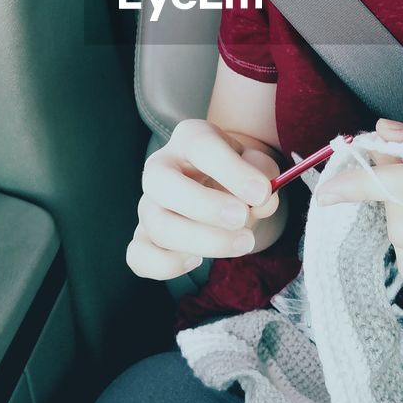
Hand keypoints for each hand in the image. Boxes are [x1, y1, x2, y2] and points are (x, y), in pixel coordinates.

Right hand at [126, 118, 281, 280]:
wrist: (227, 191)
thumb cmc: (241, 174)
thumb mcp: (257, 165)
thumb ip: (263, 177)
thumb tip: (262, 201)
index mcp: (190, 138)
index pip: (201, 147)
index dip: (231, 171)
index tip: (261, 193)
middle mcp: (161, 167)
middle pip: (162, 184)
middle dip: (205, 206)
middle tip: (242, 218)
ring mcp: (148, 203)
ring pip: (158, 224)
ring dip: (202, 240)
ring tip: (243, 242)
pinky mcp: (144, 236)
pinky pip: (139, 256)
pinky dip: (166, 264)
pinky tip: (197, 260)